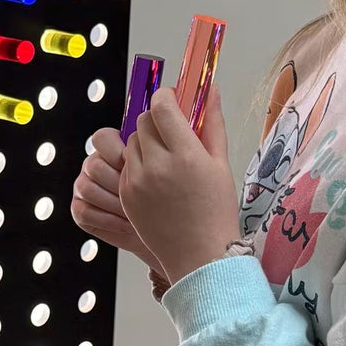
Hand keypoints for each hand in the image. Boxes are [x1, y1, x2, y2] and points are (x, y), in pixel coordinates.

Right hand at [72, 125, 161, 271]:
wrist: (164, 231)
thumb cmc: (169, 199)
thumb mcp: (168, 169)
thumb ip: (160, 150)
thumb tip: (164, 135)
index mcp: (113, 149)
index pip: (102, 138)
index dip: (117, 151)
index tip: (135, 166)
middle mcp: (95, 165)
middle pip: (94, 165)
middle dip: (118, 183)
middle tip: (141, 194)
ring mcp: (85, 186)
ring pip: (87, 187)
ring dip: (114, 203)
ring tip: (137, 212)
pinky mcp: (80, 210)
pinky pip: (82, 211)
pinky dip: (107, 219)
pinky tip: (127, 224)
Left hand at [120, 83, 238, 285]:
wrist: (200, 256)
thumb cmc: (216, 210)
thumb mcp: (220, 164)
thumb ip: (212, 123)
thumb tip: (211, 89)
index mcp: (186, 155)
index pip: (162, 106)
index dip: (166, 98)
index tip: (173, 101)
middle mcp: (157, 166)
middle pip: (144, 121)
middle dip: (157, 120)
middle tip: (172, 131)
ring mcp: (137, 181)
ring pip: (132, 141)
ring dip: (146, 141)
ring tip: (166, 159)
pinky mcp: (125, 195)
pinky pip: (126, 165)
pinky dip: (139, 164)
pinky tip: (157, 179)